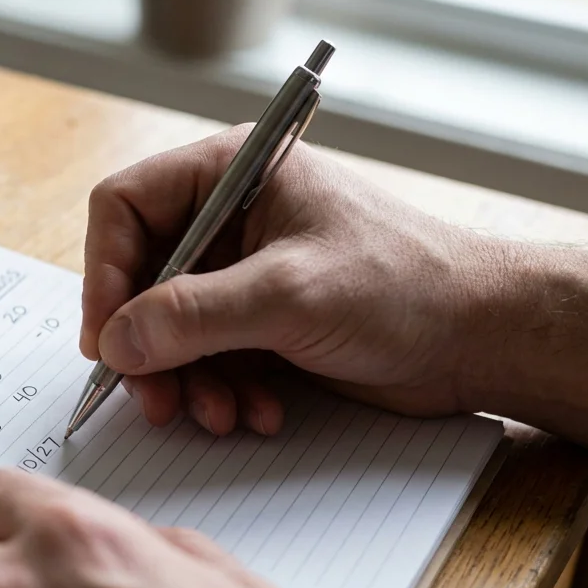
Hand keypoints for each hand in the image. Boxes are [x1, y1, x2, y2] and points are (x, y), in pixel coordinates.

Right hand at [81, 124, 499, 434]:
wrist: (482, 337)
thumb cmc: (405, 284)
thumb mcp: (289, 294)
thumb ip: (193, 315)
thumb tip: (115, 341)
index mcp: (230, 173)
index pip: (125, 207)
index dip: (105, 272)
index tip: (107, 337)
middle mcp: (227, 217)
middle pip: (139, 277)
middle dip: (147, 344)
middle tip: (153, 397)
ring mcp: (243, 271)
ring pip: (169, 327)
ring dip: (185, 379)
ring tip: (217, 415)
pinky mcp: (261, 320)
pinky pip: (207, 357)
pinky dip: (220, 391)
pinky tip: (257, 413)